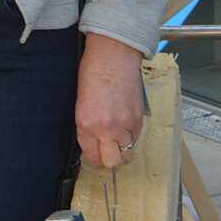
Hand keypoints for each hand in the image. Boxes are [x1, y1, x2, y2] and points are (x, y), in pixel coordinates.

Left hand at [75, 33, 145, 168]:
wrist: (112, 57)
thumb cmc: (93, 74)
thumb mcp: (82, 103)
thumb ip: (88, 126)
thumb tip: (95, 143)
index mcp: (85, 124)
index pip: (93, 156)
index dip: (96, 159)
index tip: (98, 157)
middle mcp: (105, 128)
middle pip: (113, 162)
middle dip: (111, 160)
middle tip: (110, 152)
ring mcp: (124, 125)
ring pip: (128, 152)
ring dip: (124, 147)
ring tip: (118, 133)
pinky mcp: (139, 120)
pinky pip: (136, 138)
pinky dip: (132, 134)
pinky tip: (125, 120)